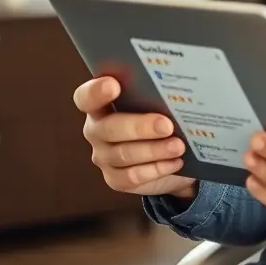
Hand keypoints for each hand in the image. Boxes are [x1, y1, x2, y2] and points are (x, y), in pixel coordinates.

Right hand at [73, 76, 197, 198]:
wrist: (174, 154)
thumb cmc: (162, 116)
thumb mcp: (158, 102)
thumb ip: (157, 93)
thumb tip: (177, 85)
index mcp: (101, 104)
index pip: (86, 97)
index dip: (96, 91)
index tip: (113, 85)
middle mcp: (97, 130)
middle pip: (109, 128)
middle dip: (139, 126)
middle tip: (166, 125)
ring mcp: (104, 156)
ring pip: (124, 154)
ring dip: (154, 150)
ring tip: (178, 146)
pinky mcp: (115, 179)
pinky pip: (132, 176)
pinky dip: (156, 169)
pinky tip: (175, 162)